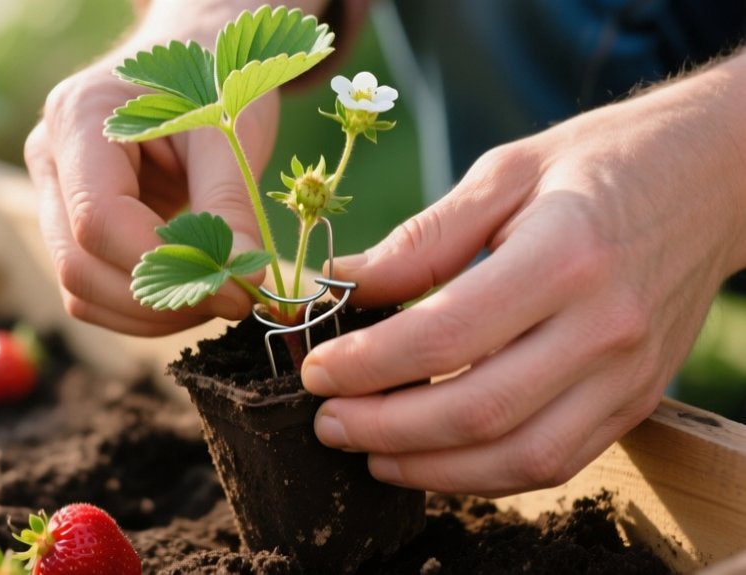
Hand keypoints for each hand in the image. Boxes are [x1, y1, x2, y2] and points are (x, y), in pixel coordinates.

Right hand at [25, 18, 277, 335]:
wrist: (193, 54)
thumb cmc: (212, 79)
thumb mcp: (230, 130)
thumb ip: (229, 206)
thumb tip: (240, 284)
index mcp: (77, 118)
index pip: (99, 221)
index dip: (166, 267)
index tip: (234, 287)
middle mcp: (48, 159)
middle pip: (78, 266)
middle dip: (158, 300)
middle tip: (230, 299)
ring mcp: (52, 195)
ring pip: (79, 290)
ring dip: (150, 314)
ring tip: (215, 296)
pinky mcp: (71, 226)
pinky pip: (92, 290)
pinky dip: (141, 309)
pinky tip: (190, 291)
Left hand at [302, 52, 745, 495]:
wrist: (715, 177)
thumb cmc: (600, 163)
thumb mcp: (506, 173)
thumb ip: (423, 238)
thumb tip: (343, 282)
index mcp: (564, 256)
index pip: (445, 334)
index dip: (368, 364)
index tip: (319, 370)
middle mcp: (604, 326)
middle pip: (477, 410)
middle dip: (385, 429)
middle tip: (329, 423)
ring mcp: (627, 374)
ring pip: (519, 457)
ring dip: (431, 469)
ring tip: (370, 453)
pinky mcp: (636, 400)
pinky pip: (556, 462)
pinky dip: (485, 475)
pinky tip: (434, 460)